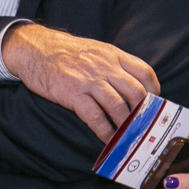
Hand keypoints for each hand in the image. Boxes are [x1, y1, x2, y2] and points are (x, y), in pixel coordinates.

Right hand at [1, 23, 158, 141]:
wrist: (34, 48)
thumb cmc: (64, 51)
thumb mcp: (95, 49)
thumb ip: (113, 63)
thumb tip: (131, 84)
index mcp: (112, 54)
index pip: (144, 71)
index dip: (153, 90)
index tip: (154, 104)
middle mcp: (104, 66)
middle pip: (135, 92)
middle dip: (143, 113)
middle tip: (144, 127)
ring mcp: (89, 80)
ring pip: (118, 106)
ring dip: (126, 126)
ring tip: (129, 138)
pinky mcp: (72, 93)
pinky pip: (95, 117)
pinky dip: (105, 132)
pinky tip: (107, 139)